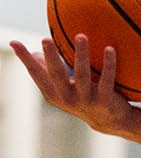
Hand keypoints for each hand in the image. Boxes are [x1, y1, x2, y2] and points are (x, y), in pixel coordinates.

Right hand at [7, 35, 140, 135]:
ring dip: (81, 54)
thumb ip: (49, 72)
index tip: (14, 42)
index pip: (35, 73)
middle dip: (51, 56)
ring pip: (82, 75)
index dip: (24, 58)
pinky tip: (109, 48)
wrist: (109, 121)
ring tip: (81, 36)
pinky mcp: (105, 101)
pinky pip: (107, 80)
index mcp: (52, 93)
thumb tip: (35, 53)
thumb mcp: (62, 88)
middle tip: (46, 38)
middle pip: (56, 74)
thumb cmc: (82, 97)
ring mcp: (85, 100)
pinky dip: (109, 64)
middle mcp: (66, 97)